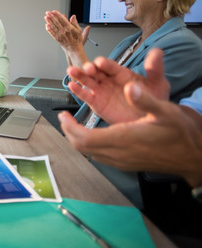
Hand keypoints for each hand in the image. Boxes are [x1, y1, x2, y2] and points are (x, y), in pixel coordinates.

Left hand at [44, 10, 88, 67]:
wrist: (74, 49)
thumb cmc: (77, 40)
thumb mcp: (79, 30)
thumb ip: (75, 22)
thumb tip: (73, 16)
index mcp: (69, 28)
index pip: (62, 19)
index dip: (57, 15)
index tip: (54, 11)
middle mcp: (63, 31)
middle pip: (56, 22)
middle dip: (51, 16)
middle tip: (47, 12)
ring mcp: (60, 35)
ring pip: (53, 27)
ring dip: (49, 21)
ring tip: (46, 17)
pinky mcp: (57, 39)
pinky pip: (52, 33)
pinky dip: (49, 29)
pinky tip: (46, 26)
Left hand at [59, 81, 201, 186]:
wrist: (194, 156)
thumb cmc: (181, 134)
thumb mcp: (166, 111)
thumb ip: (145, 100)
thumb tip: (130, 87)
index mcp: (124, 139)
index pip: (85, 138)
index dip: (70, 127)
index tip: (63, 115)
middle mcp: (119, 153)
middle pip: (82, 147)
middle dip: (69, 131)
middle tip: (64, 118)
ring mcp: (121, 161)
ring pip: (90, 153)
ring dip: (78, 138)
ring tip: (74, 123)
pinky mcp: (126, 164)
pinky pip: (100, 156)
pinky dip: (90, 144)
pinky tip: (93, 133)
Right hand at [67, 48, 169, 123]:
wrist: (149, 121)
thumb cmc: (154, 101)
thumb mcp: (158, 83)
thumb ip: (155, 68)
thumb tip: (157, 51)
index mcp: (121, 73)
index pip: (111, 66)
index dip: (105, 63)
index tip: (101, 62)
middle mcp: (109, 80)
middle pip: (96, 71)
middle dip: (90, 68)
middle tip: (88, 69)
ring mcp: (101, 91)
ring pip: (87, 80)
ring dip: (79, 75)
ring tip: (71, 71)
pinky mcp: (96, 103)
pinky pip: (85, 95)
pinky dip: (77, 90)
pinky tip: (72, 86)